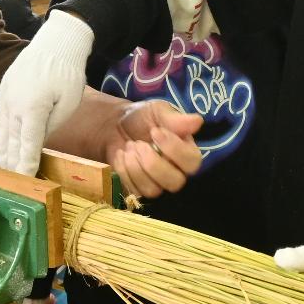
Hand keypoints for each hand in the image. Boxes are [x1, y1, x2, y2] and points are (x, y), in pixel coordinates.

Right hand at [0, 11, 93, 173]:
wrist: (55, 43)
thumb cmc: (67, 73)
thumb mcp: (67, 103)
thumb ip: (51, 127)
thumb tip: (36, 145)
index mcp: (32, 108)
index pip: (27, 146)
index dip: (24, 168)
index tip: (22, 186)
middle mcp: (13, 105)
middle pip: (10, 145)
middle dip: (10, 168)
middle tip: (10, 190)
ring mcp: (5, 99)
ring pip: (0, 135)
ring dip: (1, 158)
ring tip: (0, 179)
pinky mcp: (2, 94)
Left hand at [45, 94, 204, 198]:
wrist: (105, 124)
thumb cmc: (133, 117)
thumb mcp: (153, 111)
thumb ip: (174, 118)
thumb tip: (198, 122)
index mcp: (182, 151)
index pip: (193, 162)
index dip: (178, 151)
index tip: (158, 133)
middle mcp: (170, 171)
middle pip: (176, 182)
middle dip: (156, 165)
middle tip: (138, 146)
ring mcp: (150, 183)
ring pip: (154, 190)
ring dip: (138, 170)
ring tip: (125, 150)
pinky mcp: (130, 189)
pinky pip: (133, 192)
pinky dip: (125, 176)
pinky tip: (118, 159)